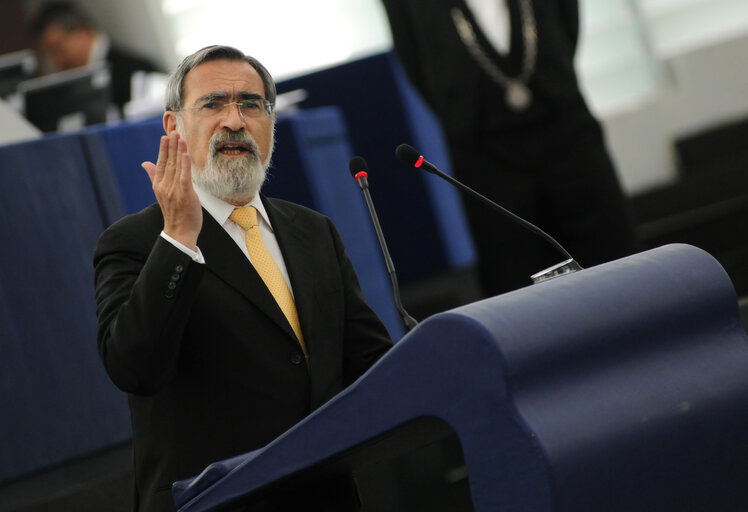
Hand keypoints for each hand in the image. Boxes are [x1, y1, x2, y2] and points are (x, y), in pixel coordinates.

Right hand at [142, 132, 201, 250]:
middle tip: (174, 131)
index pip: (161, 163)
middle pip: (168, 161)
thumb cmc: (174, 213)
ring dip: (178, 151)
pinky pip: (184, 177)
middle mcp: (164, 186)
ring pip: (176, 166)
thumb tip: (145, 163)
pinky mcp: (185, 195)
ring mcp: (174, 190)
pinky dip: (185, 165)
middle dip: (172, 145)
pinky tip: (186, 154)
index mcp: (159, 185)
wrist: (179, 232)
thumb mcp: (162, 192)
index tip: (166, 136)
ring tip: (180, 137)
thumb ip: (154, 176)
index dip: (164, 149)